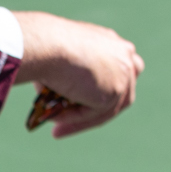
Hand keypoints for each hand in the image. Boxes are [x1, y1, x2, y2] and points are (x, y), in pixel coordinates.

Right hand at [11, 12, 144, 137]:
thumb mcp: (62, 54)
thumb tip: (60, 92)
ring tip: (57, 129)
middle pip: (120, 91)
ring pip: (107, 107)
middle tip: (72, 117)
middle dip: (96, 108)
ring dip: (82, 120)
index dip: (99, 87)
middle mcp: (124, 56)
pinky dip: (75, 120)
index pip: (115, 70)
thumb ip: (72, 72)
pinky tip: (54, 119)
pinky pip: (93, 114)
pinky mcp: (114, 92)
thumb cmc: (46, 43)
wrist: (48, 44)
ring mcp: (123, 75)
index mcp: (113, 42)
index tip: (79, 99)